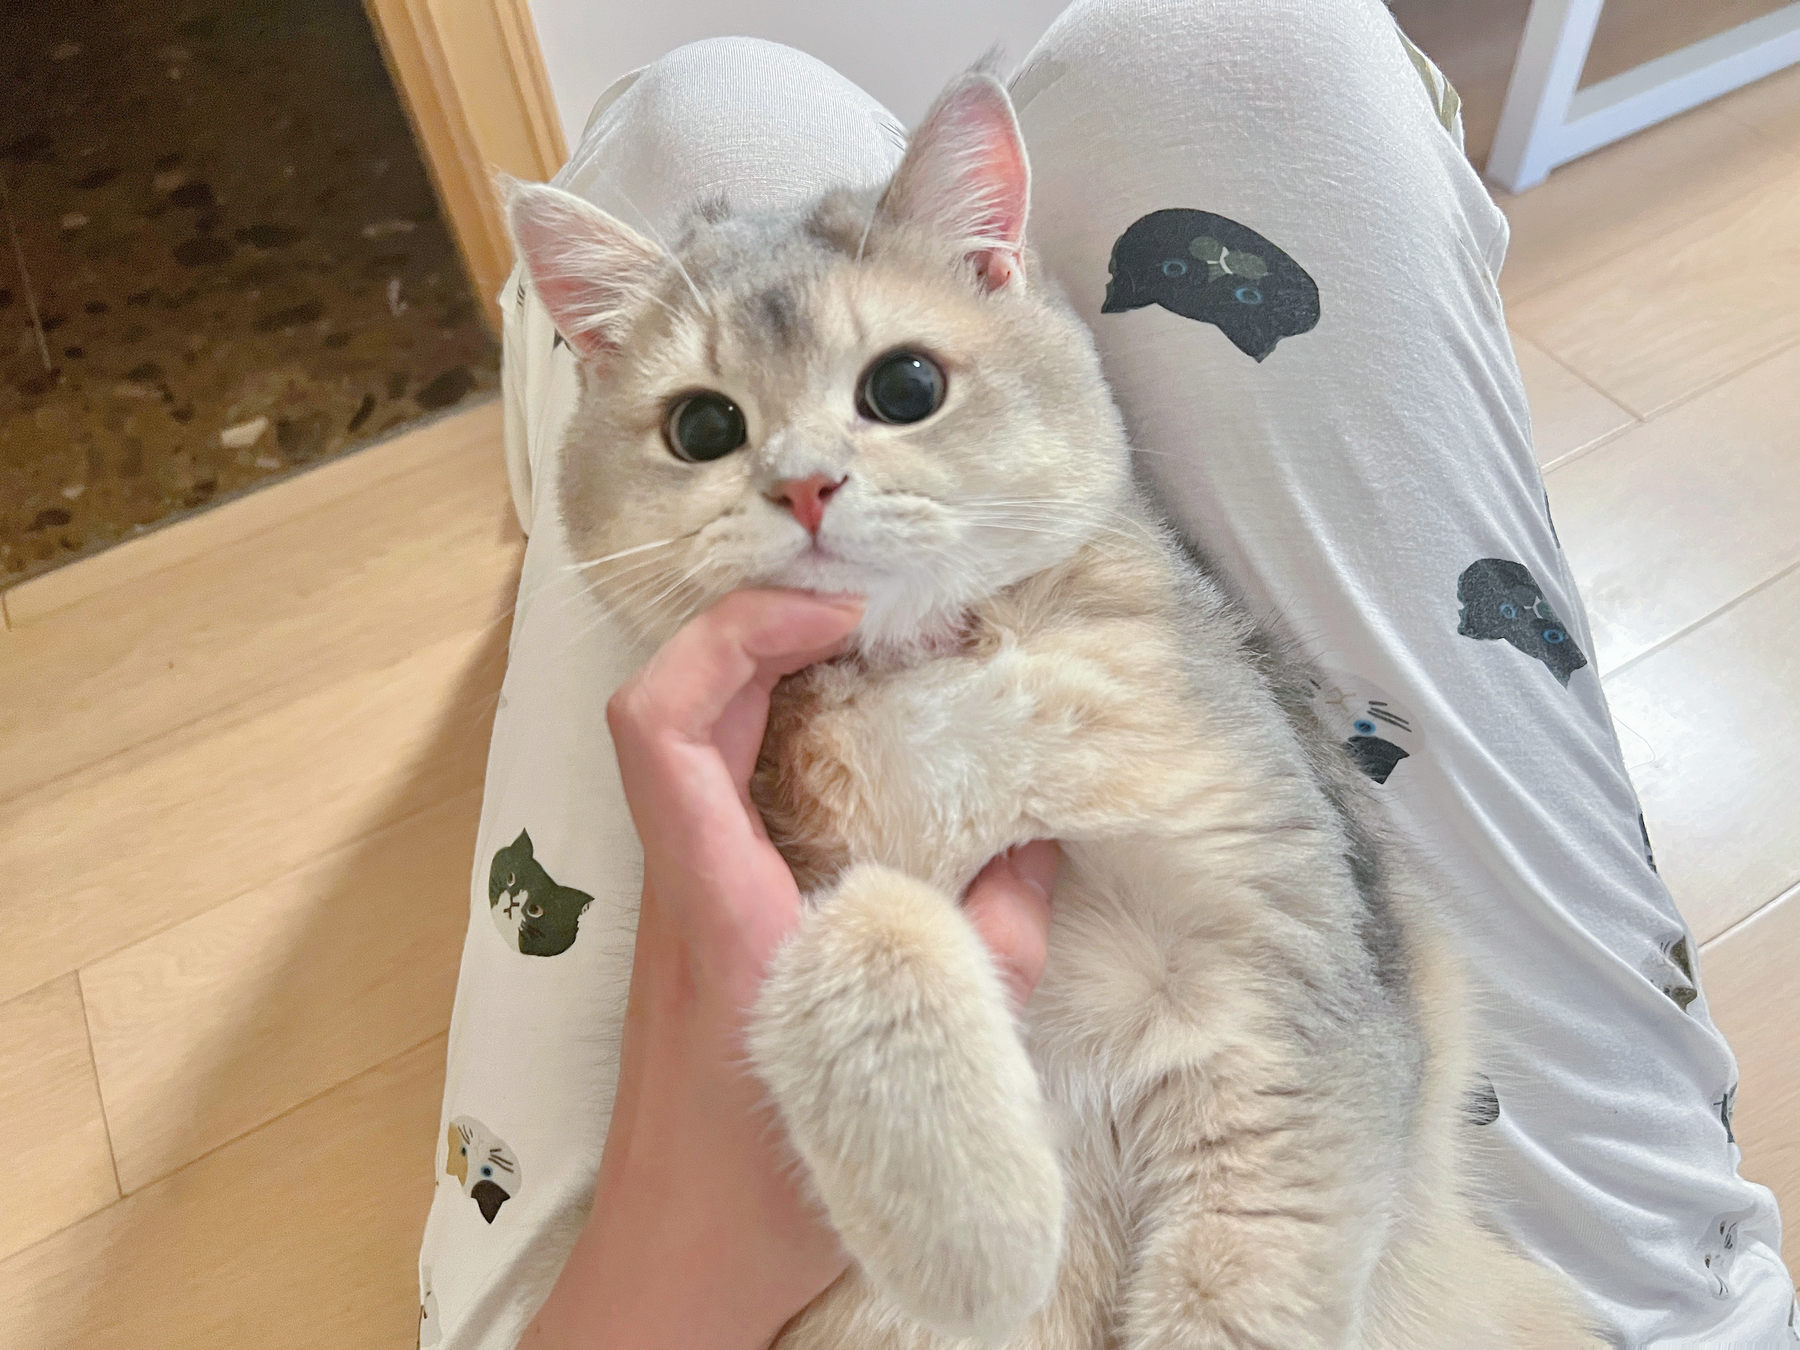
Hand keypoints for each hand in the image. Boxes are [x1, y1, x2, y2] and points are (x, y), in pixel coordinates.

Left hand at [522, 590, 1060, 1349]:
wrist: (673, 1267)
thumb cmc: (769, 1186)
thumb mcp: (920, 1068)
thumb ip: (993, 952)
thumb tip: (1039, 845)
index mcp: (714, 903)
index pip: (662, 724)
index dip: (735, 636)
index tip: (839, 620)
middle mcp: (679, 884)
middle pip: (675, 707)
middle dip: (765, 632)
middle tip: (876, 620)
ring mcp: (679, 902)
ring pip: (692, 745)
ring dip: (769, 681)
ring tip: (877, 663)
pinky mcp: (699, 927)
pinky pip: (720, 796)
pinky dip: (778, 745)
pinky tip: (861, 763)